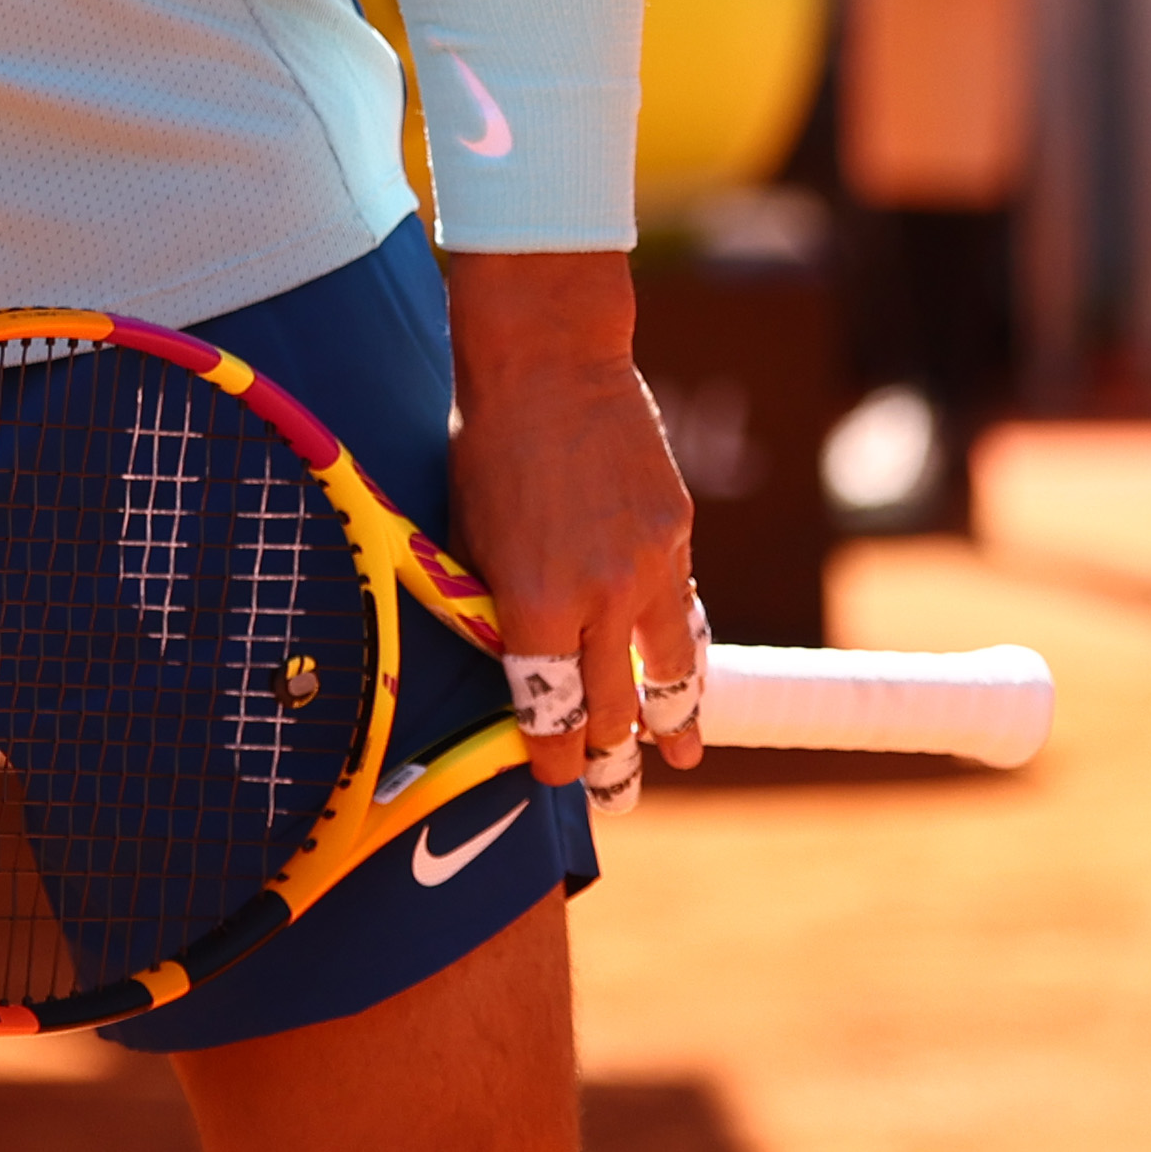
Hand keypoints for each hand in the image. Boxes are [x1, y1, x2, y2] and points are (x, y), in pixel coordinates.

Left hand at [446, 249, 703, 800]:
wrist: (549, 360)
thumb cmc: (487, 443)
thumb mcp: (468, 536)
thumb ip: (496, 607)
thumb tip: (510, 664)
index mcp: (536, 603)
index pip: (551, 710)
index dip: (553, 756)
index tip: (554, 777)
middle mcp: (601, 595)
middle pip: (614, 706)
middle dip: (611, 758)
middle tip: (613, 791)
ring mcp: (650, 565)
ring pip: (671, 669)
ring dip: (673, 719)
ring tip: (681, 754)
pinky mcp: (679, 533)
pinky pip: (682, 607)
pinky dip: (677, 643)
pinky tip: (680, 668)